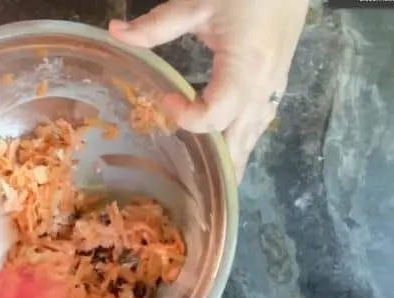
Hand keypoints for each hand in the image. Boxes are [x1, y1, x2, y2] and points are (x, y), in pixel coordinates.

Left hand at [109, 0, 308, 181]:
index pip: (214, 117)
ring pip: (255, 135)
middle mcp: (263, 87)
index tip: (165, 98)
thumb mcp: (197, 2)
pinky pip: (262, 120)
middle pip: (239, 140)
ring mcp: (275, 86)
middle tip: (193, 184)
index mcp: (244, 70)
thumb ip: (156, 25)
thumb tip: (115, 33)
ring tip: (217, 181)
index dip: (186, 117)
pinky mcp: (278, 80)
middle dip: (219, 164)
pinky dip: (247, 137)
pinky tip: (236, 145)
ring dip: (236, 157)